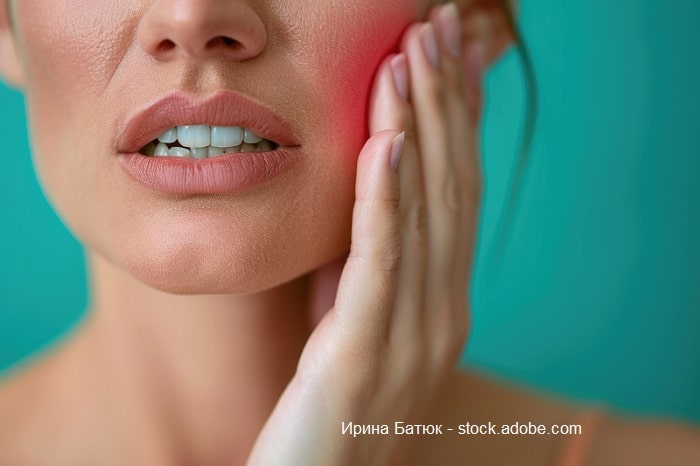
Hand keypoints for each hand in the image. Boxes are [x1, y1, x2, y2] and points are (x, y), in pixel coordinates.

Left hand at [247, 4, 479, 464]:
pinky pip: (383, 261)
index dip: (459, 118)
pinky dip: (388, 197)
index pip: (458, 191)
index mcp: (444, 301)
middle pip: (451, 187)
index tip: (452, 53)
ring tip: (411, 57)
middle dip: (446, 101)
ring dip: (418, 127)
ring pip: (424, 213)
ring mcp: (414, 334)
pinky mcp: (366, 353)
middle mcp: (445, 310)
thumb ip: (368, 262)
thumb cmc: (328, 402)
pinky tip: (387, 142)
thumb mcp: (353, 318)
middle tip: (440, 26)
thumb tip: (368, 188)